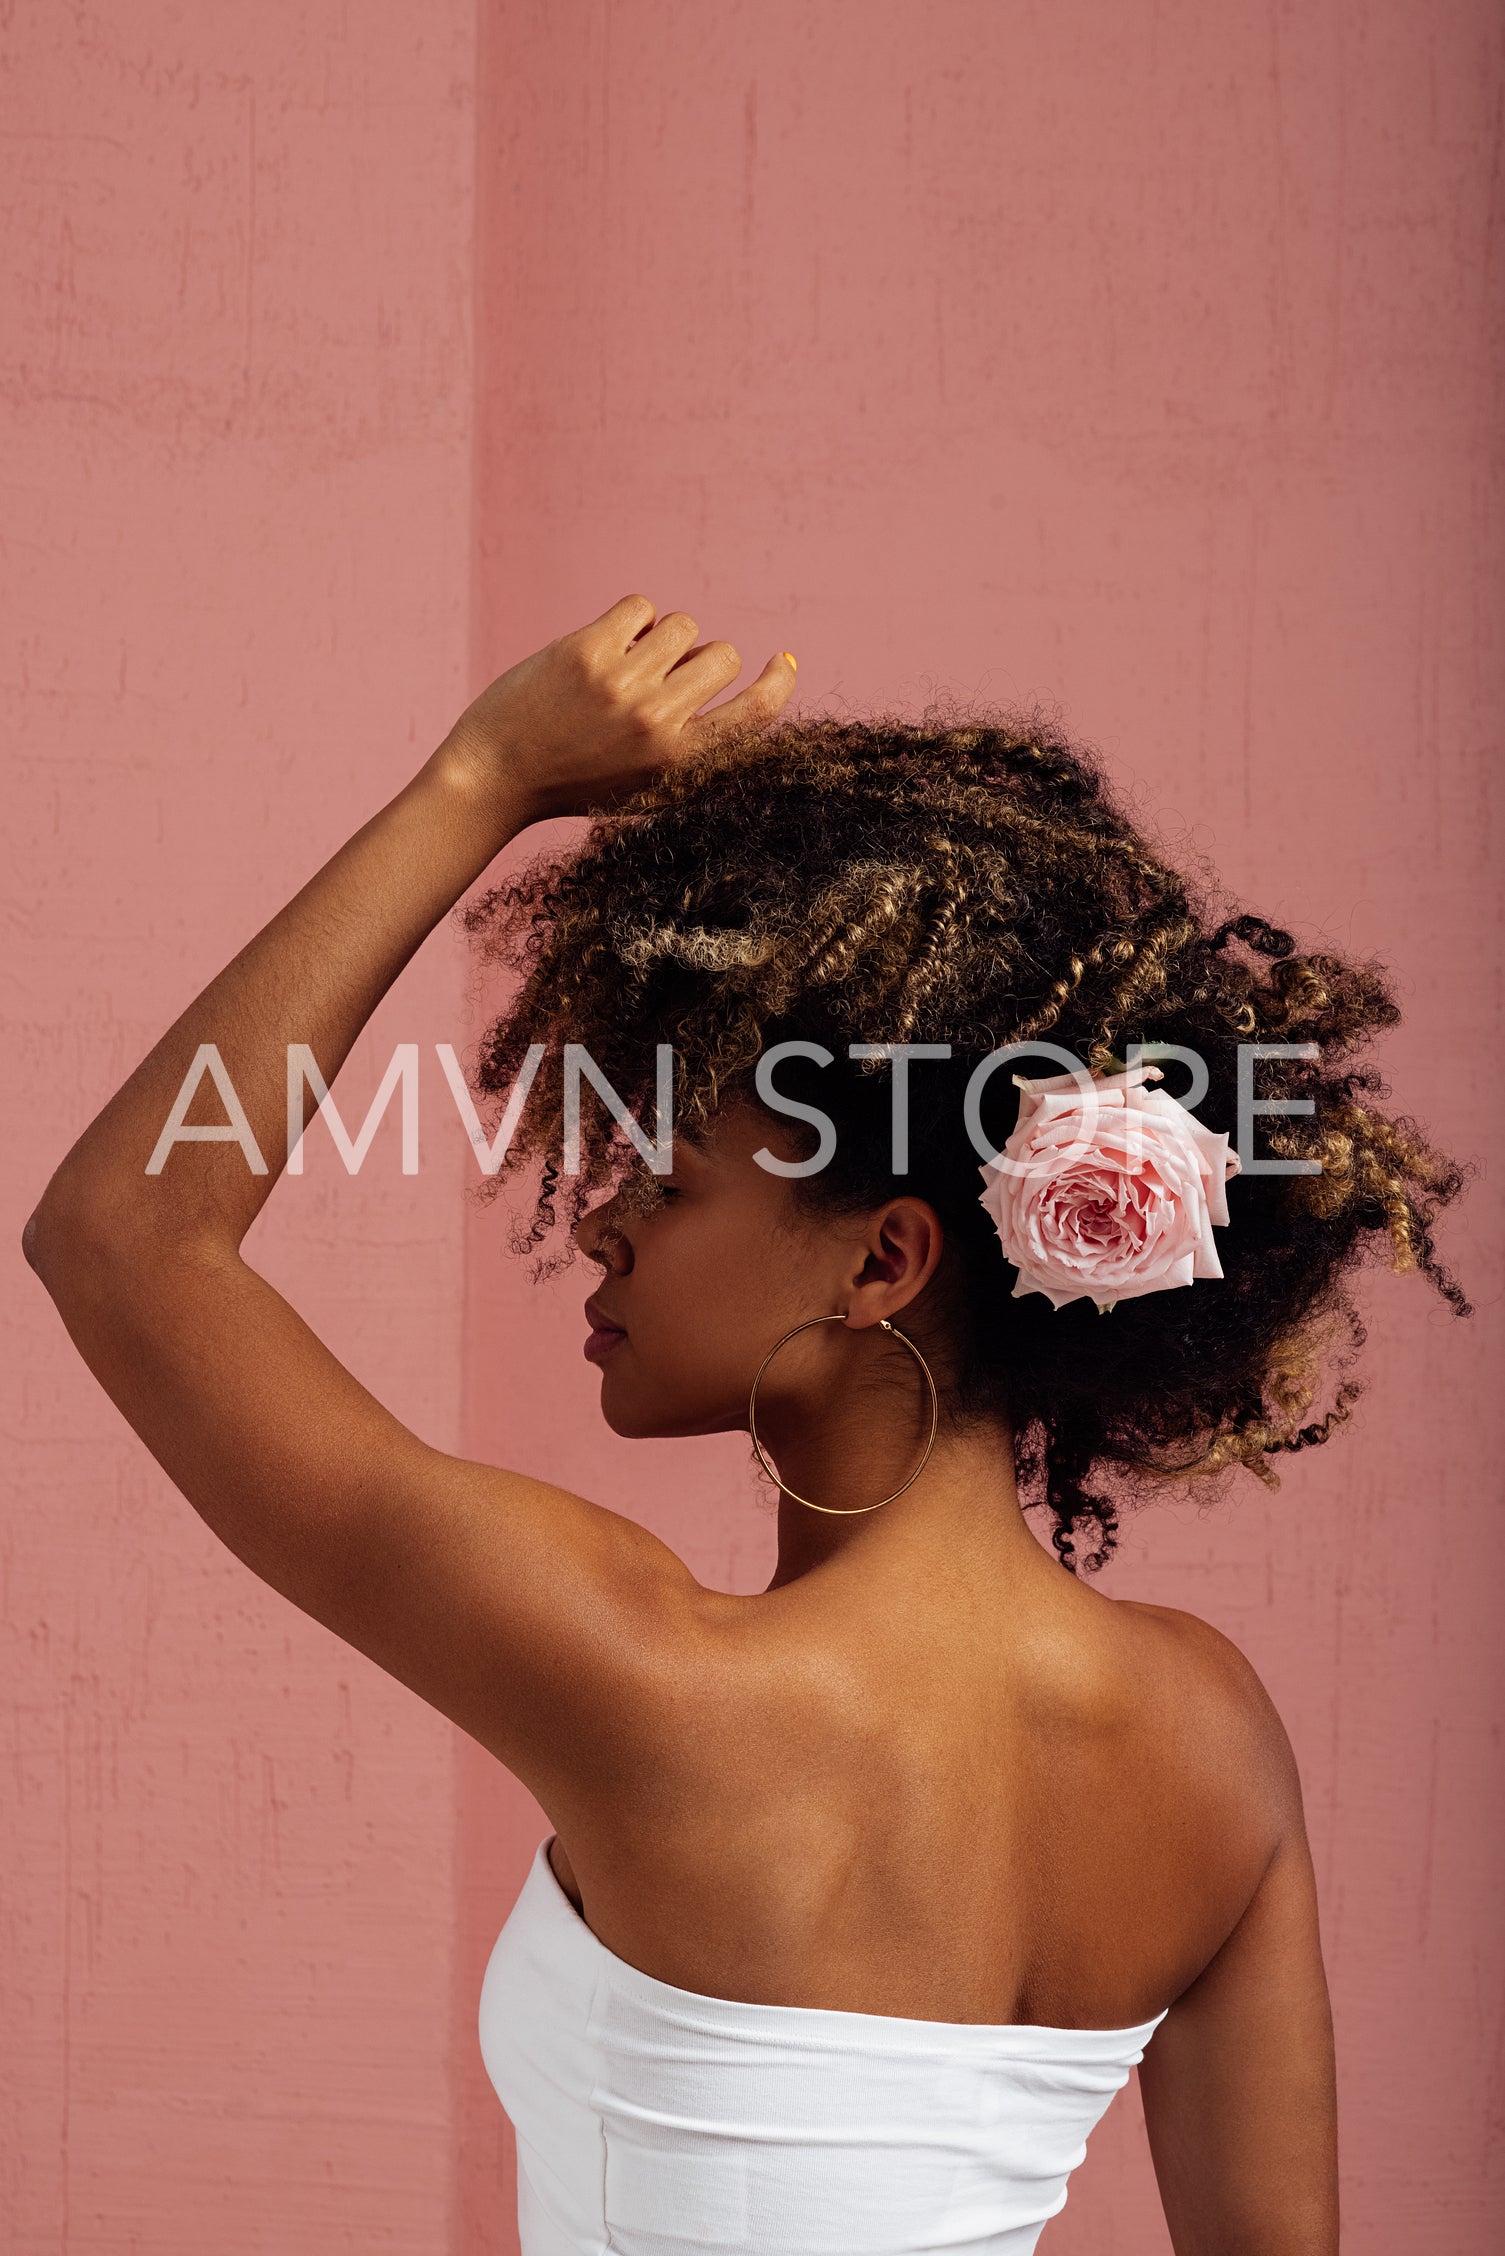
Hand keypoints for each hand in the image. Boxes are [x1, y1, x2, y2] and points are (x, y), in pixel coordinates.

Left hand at [442, 593, 796, 824]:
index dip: (778, 682)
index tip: (782, 662)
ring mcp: (623, 684)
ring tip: (626, 667)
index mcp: (680, 762)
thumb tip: (741, 679)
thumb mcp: (647, 783)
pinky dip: (630, 621)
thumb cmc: (576, 782)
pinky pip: (640, 607)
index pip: (757, 713)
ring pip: (683, 626)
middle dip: (699, 660)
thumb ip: (695, 744)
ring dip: (662, 638)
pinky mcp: (587, 651)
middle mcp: (658, 723)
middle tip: (658, 680)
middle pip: (722, 655)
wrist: (497, 777)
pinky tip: (604, 649)